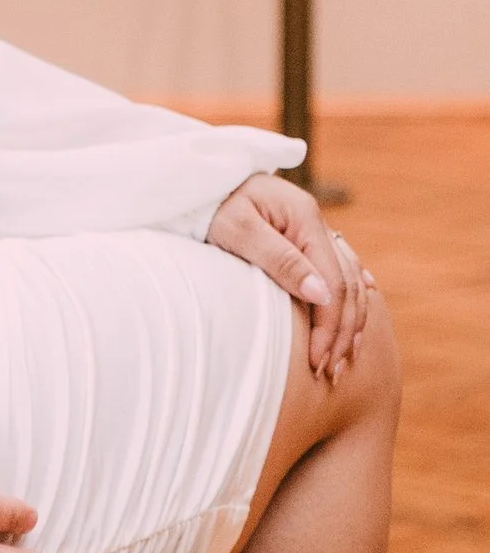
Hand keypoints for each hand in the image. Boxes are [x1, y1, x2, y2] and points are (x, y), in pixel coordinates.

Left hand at [205, 171, 371, 379]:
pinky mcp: (302, 235)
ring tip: (343, 357)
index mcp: (305, 218)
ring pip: (350, 279)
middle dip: (342, 332)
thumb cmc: (209, 205)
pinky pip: (341, 268)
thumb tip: (321, 296)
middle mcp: (316, 222)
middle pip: (347, 286)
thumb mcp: (237, 230)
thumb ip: (279, 260)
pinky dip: (351, 295)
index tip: (319, 361)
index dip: (330, 326)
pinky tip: (358, 310)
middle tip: (331, 371)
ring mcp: (311, 228)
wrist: (193, 181)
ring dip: (350, 320)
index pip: (334, 282)